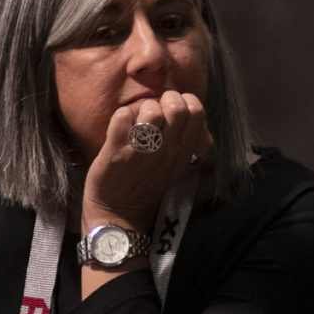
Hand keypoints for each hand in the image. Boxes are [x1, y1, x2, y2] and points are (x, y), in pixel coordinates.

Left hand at [81, 89, 210, 234]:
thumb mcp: (176, 167)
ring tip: (136, 120)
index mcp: (184, 152)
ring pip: (150, 110)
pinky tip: (120, 127)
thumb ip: (185, 142)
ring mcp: (142, 150)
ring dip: (142, 108)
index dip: (186, 101)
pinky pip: (122, 118)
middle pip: (176, 106)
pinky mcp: (116, 151)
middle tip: (154, 111)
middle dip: (165, 99)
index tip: (173, 109)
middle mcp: (167, 150)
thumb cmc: (148, 186)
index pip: (197, 111)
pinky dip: (121, 117)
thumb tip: (187, 113)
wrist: (118, 214)